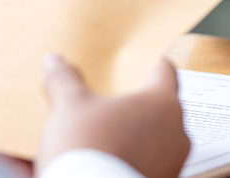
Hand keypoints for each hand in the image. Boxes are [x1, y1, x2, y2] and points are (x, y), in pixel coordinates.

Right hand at [37, 55, 188, 177]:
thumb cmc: (92, 154)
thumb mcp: (69, 108)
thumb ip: (64, 82)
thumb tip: (55, 64)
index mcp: (162, 104)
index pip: (164, 71)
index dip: (146, 65)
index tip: (132, 64)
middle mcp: (175, 134)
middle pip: (152, 110)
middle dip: (125, 108)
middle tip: (98, 104)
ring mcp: (169, 164)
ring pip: (142, 142)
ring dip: (116, 139)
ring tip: (81, 139)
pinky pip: (135, 165)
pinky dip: (111, 163)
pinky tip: (77, 165)